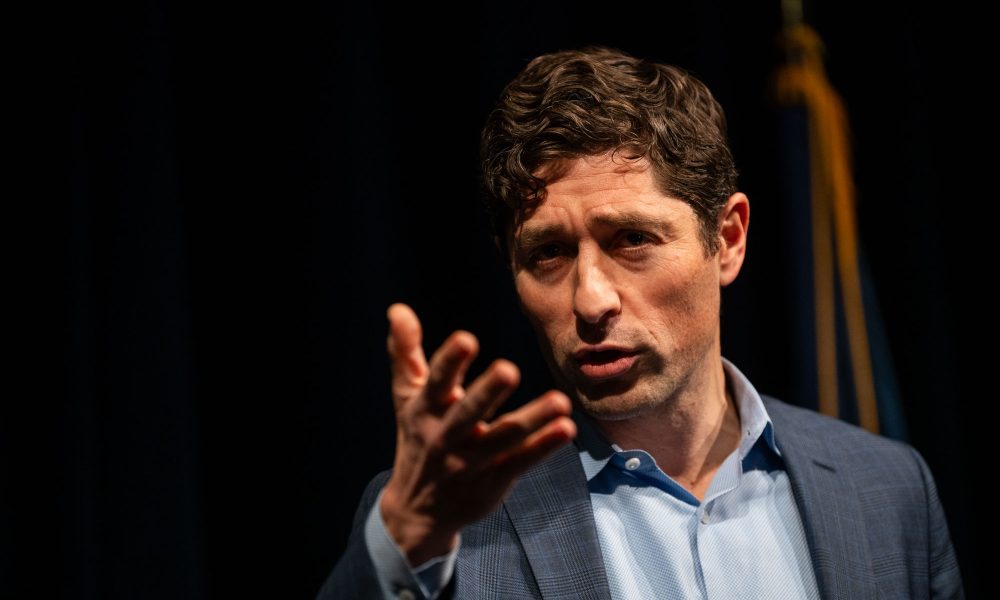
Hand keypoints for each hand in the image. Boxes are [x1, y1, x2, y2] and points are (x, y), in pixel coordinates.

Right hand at [379, 303, 575, 565]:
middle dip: (488, 393)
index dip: (450, 362)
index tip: (466, 339)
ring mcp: (471, 462)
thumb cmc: (418, 437)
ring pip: (503, 439)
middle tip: (509, 370)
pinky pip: (520, 462)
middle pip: (468, 413)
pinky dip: (543, 447)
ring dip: (532, 420)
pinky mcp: (493, 481)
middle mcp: (446, 436)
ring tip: (561, 402)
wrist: (417, 511)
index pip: (436, 382)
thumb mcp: (407, 397)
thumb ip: (404, 352)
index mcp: (425, 409)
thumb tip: (397, 308)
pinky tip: (566, 429)